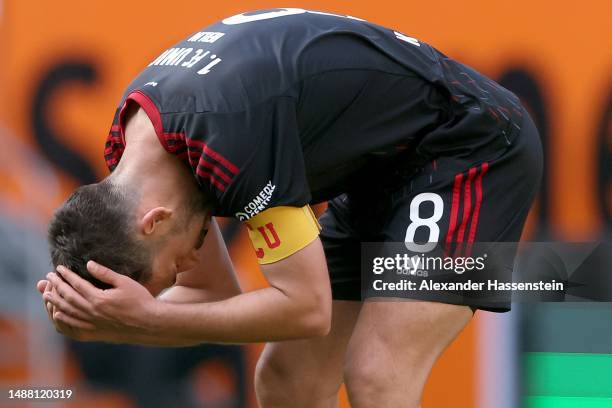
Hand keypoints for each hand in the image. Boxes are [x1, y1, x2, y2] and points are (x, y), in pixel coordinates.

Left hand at [42, 261, 157, 341]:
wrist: (148, 323)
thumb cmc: (140, 300)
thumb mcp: (125, 282)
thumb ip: (105, 273)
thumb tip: (89, 264)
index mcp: (99, 299)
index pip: (77, 284)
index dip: (66, 275)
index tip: (58, 269)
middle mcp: (92, 312)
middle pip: (68, 298)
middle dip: (56, 286)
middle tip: (48, 278)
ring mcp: (92, 325)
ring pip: (67, 313)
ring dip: (55, 302)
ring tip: (47, 294)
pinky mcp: (95, 334)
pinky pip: (73, 328)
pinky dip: (63, 320)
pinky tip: (58, 314)